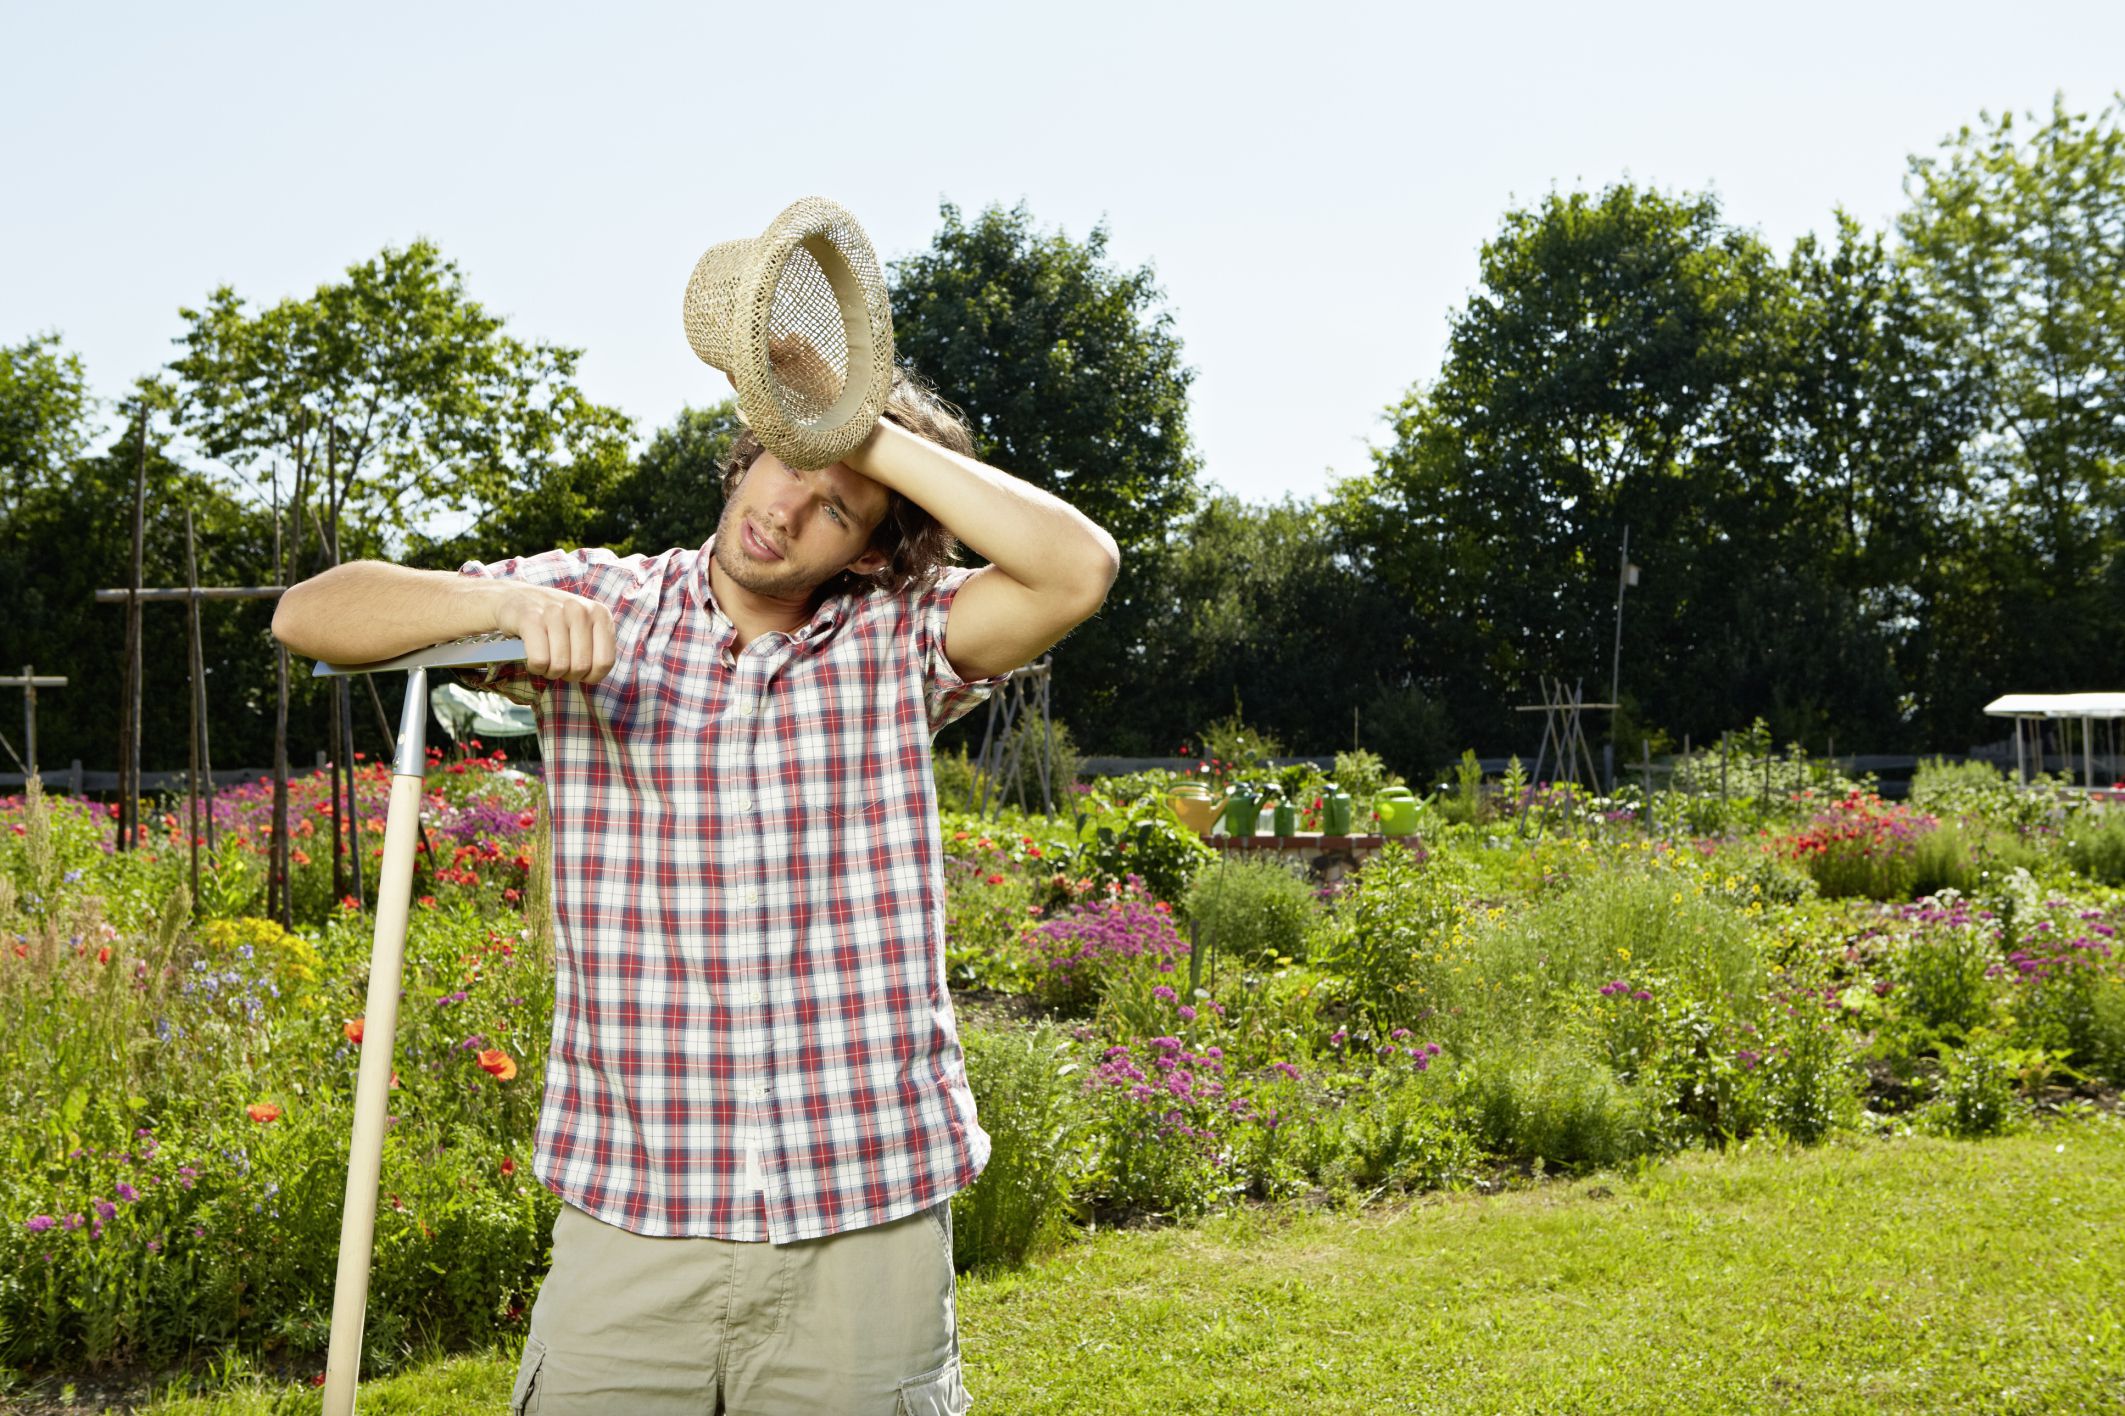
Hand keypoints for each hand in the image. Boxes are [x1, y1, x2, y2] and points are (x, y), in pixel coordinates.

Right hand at [493, 584, 616, 683]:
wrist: (513, 596)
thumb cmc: (553, 620)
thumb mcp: (582, 626)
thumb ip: (595, 646)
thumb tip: (595, 676)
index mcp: (600, 614)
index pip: (605, 661)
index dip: (591, 676)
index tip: (579, 672)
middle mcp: (580, 610)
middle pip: (581, 666)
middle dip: (567, 675)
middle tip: (557, 665)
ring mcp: (555, 613)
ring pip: (560, 666)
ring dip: (549, 671)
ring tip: (544, 659)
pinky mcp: (530, 619)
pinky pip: (540, 660)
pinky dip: (534, 667)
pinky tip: (531, 657)